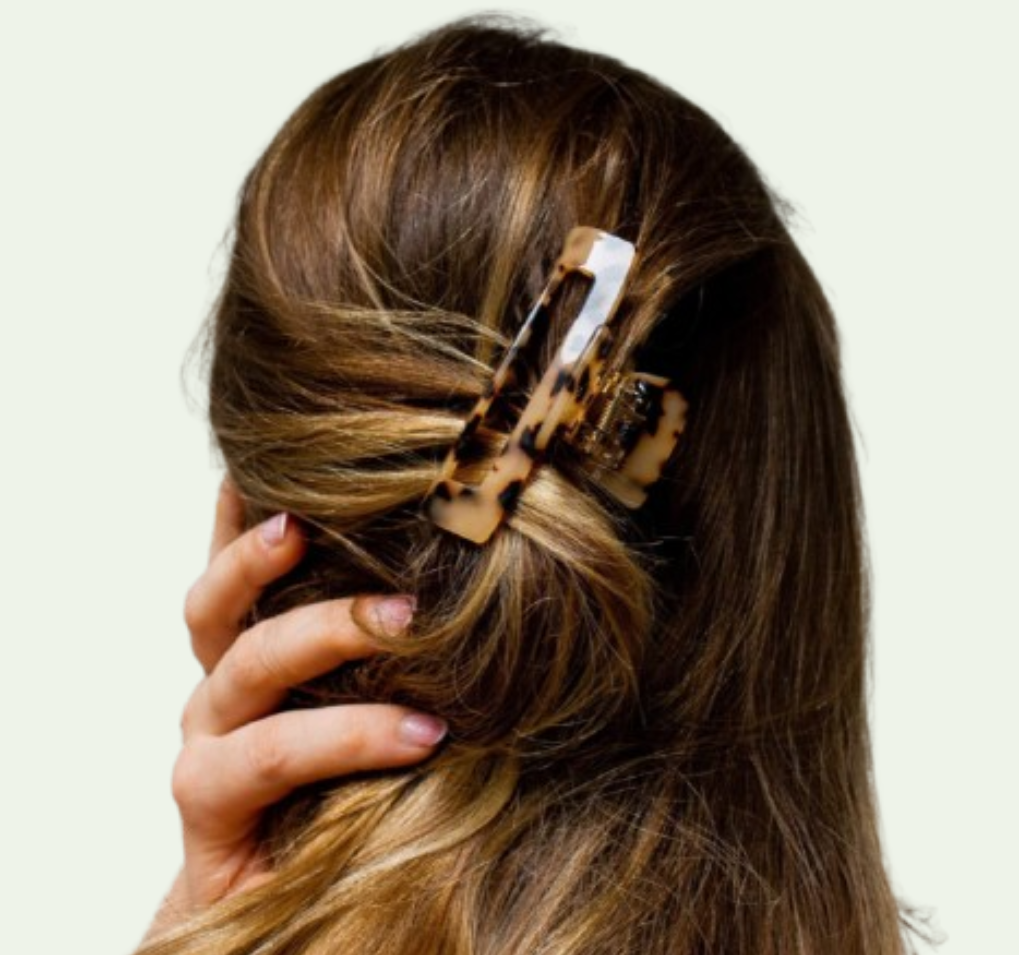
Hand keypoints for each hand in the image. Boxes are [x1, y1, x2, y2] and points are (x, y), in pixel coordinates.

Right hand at [148, 481, 445, 934]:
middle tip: (326, 518)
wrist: (292, 905)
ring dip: (328, 631)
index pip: (233, 568)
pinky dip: (349, 733)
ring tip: (408, 620)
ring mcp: (208, 744)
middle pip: (218, 602)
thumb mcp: (369, 699)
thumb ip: (389, 644)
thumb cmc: (341, 788)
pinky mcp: (210, 806)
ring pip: (247, 664)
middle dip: (269, 554)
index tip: (267, 455)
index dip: (241, 512)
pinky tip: (420, 730)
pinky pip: (273, 754)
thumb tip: (467, 572)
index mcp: (249, 655)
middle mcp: (218, 690)